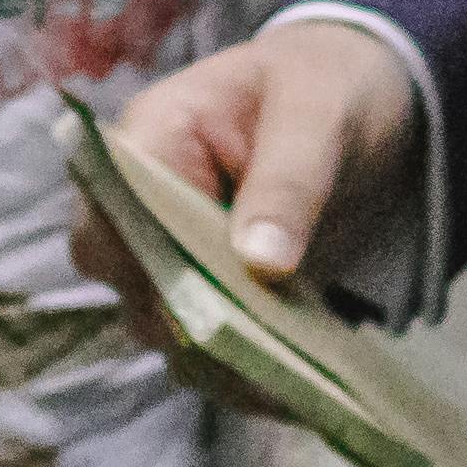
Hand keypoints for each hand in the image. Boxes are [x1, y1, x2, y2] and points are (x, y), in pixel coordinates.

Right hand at [64, 16, 421, 350]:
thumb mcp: (318, 113)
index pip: (109, 208)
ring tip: (288, 376)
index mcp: (152, 135)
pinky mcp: (213, 290)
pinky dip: (242, 374)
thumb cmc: (327, 83)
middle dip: (184, 321)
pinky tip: (294, 383)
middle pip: (124, 279)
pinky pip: (205, 349)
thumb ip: (289, 179)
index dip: (145, 259)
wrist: (357, 95)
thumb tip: (260, 261)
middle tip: (263, 345)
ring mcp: (176, 250)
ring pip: (161, 327)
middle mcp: (146, 200)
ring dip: (216, 360)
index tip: (210, 297)